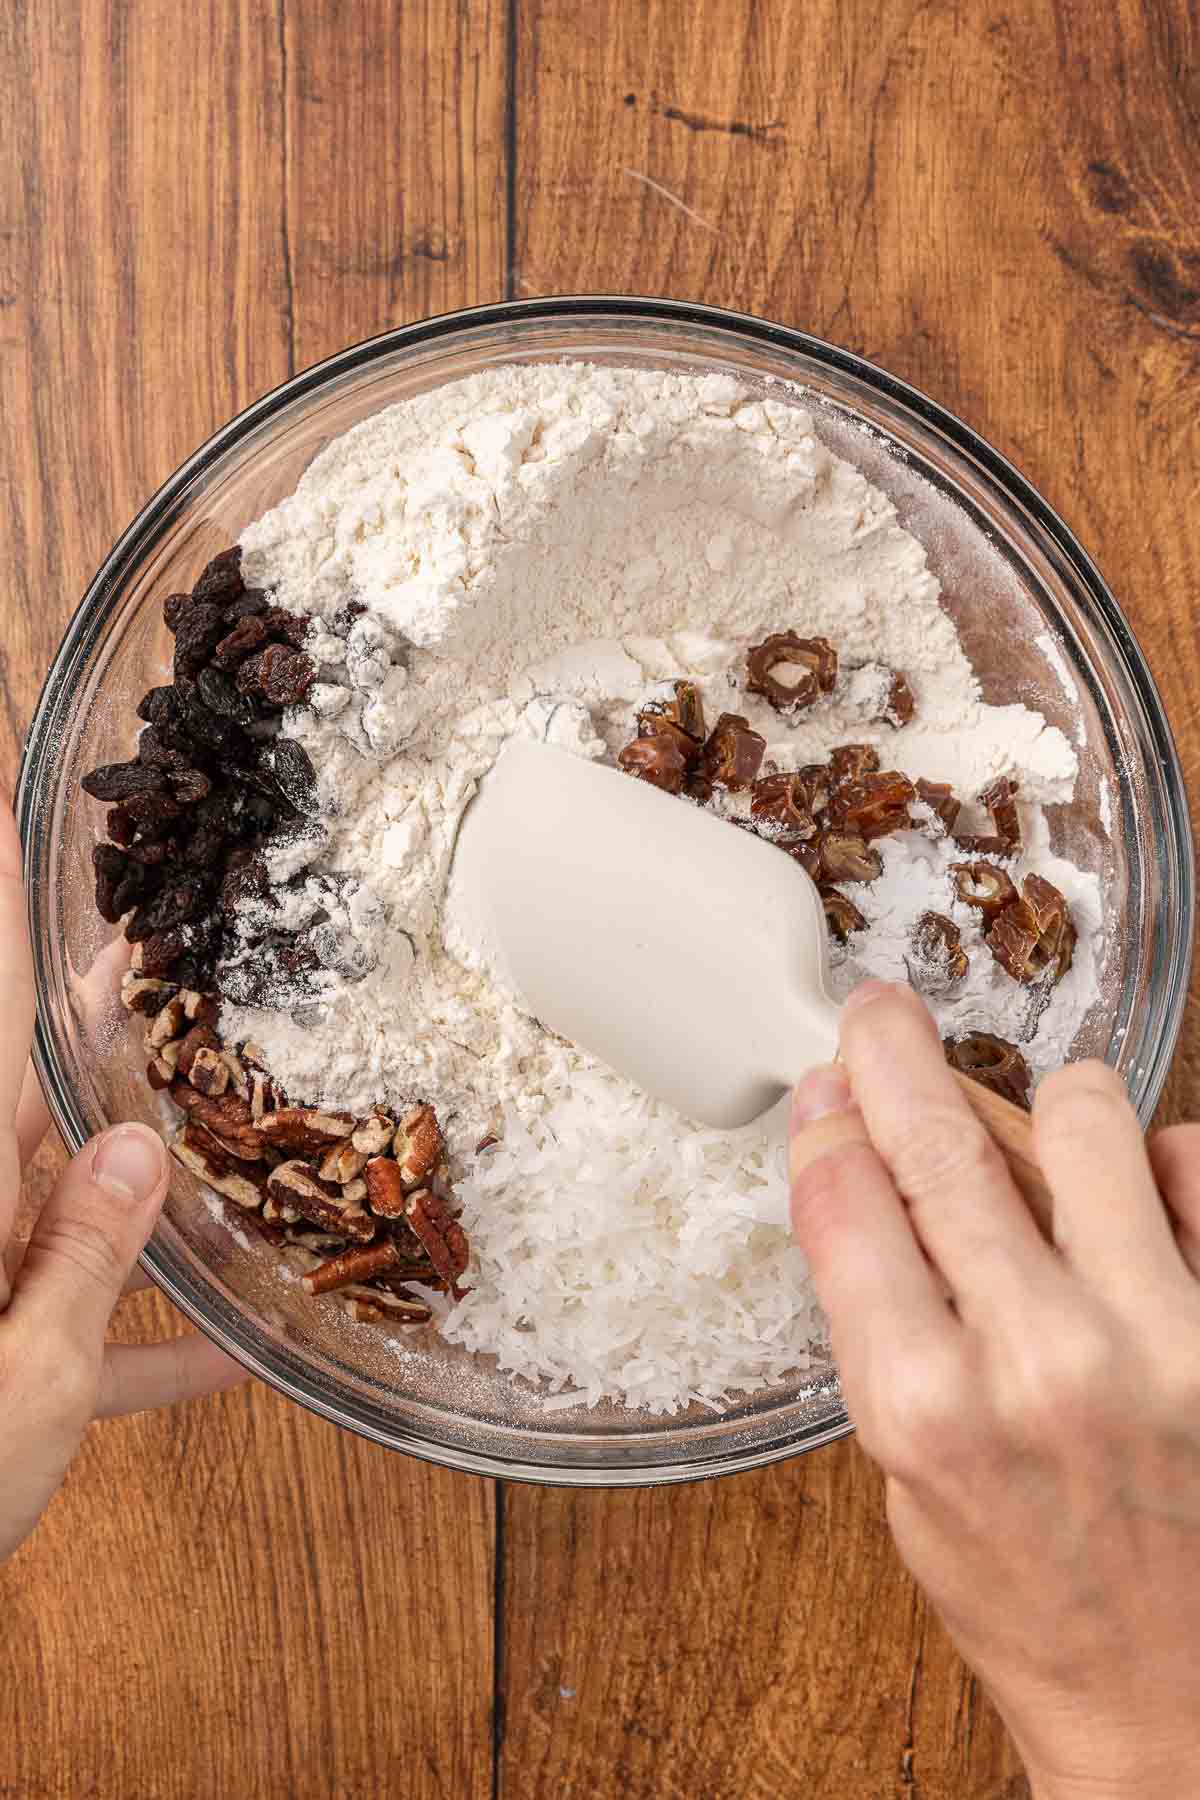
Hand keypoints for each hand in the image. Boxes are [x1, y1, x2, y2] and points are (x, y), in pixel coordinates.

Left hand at [0, 802, 243, 1562]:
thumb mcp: (20, 1376)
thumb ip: (82, 1258)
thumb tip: (139, 1143)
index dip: (0, 914)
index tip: (4, 818)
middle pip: (27, 1097)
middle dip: (86, 1024)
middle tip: (144, 949)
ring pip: (65, 1208)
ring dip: (140, 1180)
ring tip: (218, 1118)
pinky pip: (69, 1331)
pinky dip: (138, 1340)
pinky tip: (227, 1360)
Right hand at [789, 980, 1199, 1799]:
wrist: (1179, 1707)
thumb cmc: (1033, 1598)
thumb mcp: (903, 1476)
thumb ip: (878, 1318)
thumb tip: (854, 1170)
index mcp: (929, 1409)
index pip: (847, 1197)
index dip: (828, 1121)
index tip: (828, 1086)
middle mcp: (1047, 1362)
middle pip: (942, 1138)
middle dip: (893, 1052)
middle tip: (882, 1017)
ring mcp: (1166, 1339)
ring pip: (1084, 1113)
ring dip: (1043, 1112)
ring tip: (1039, 1147)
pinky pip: (1195, 1160)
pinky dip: (1157, 1167)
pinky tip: (1134, 1215)